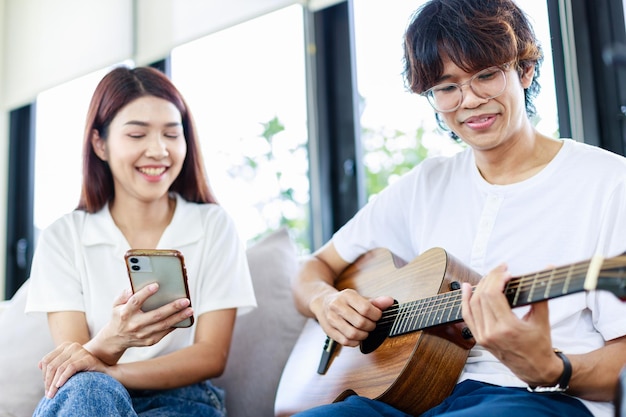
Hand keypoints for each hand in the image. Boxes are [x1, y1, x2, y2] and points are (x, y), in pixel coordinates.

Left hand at [39, 342, 105, 398]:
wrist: (104, 370)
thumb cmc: (84, 369)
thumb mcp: (68, 364)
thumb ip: (55, 363)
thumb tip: (39, 365)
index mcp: (65, 346)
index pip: (47, 360)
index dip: (44, 375)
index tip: (46, 386)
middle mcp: (72, 346)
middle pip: (52, 365)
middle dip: (47, 381)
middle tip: (48, 394)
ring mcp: (80, 351)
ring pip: (59, 368)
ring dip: (53, 383)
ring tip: (52, 394)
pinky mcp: (86, 358)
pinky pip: (70, 368)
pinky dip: (63, 378)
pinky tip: (60, 386)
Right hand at [85, 284, 193, 363]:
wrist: (115, 339)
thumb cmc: (119, 316)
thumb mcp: (116, 304)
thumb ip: (124, 295)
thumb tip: (134, 287)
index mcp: (125, 313)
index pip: (135, 302)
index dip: (145, 293)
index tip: (156, 285)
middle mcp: (134, 324)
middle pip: (156, 315)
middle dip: (172, 307)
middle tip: (185, 300)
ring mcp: (143, 334)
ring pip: (164, 325)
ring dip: (179, 317)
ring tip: (190, 309)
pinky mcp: (150, 341)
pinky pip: (165, 332)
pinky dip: (175, 325)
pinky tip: (184, 318)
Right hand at [314, 289, 393, 346]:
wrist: (322, 302)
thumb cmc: (345, 301)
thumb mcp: (359, 298)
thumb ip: (375, 302)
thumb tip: (390, 302)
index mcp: (347, 295)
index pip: (366, 308)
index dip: (376, 315)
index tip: (377, 316)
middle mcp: (337, 306)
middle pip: (360, 322)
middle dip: (371, 326)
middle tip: (372, 324)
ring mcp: (331, 319)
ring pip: (353, 334)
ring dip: (364, 335)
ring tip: (365, 331)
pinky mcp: (329, 331)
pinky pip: (345, 341)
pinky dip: (355, 342)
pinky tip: (357, 336)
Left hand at [460, 264, 562, 385]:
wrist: (535, 369)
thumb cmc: (540, 345)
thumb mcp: (542, 320)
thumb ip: (541, 293)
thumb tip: (548, 268)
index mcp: (508, 328)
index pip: (493, 295)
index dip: (497, 278)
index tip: (506, 271)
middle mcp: (492, 333)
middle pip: (482, 297)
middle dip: (490, 279)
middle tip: (500, 270)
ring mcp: (483, 337)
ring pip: (472, 305)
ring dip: (478, 287)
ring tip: (488, 276)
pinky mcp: (479, 339)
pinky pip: (467, 316)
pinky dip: (465, 301)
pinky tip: (467, 288)